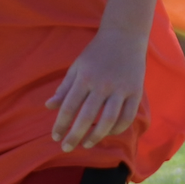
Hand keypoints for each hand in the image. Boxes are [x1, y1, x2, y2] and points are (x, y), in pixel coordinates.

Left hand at [46, 28, 147, 149]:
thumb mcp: (77, 67)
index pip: (69, 107)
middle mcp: (102, 85)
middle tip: (66, 148)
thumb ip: (64, 88)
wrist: (124, 35)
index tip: (55, 137)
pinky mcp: (136, 91)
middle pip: (86, 117)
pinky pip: (127, 116)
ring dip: (96, 136)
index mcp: (84, 77)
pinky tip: (109, 133)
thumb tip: (48, 107)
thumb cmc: (96, 52)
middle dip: (74, 136)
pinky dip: (118, 128)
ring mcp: (121, 89)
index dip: (61, 125)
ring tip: (86, 144)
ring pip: (108, 120)